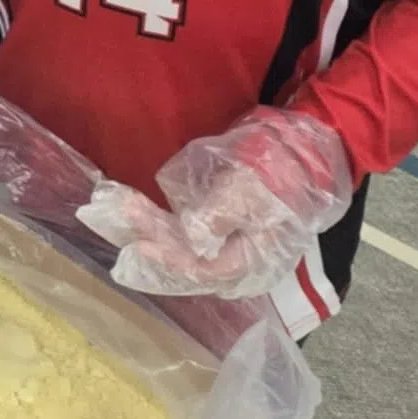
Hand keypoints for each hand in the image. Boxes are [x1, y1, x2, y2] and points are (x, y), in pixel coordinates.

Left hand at [77, 108, 352, 299]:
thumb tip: (191, 240)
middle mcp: (237, 263)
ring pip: (181, 249)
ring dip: (148, 231)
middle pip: (184, 261)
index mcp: (252, 260)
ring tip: (114, 209)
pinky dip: (160, 224)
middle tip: (109, 214)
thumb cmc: (282, 167)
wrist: (308, 150)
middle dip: (147, 239)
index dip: (167, 257)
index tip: (139, 240)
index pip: (201, 268)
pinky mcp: (221, 230)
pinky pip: (185, 235)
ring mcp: (228, 247)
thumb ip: (221, 214)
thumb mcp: (254, 186)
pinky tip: (136, 210)